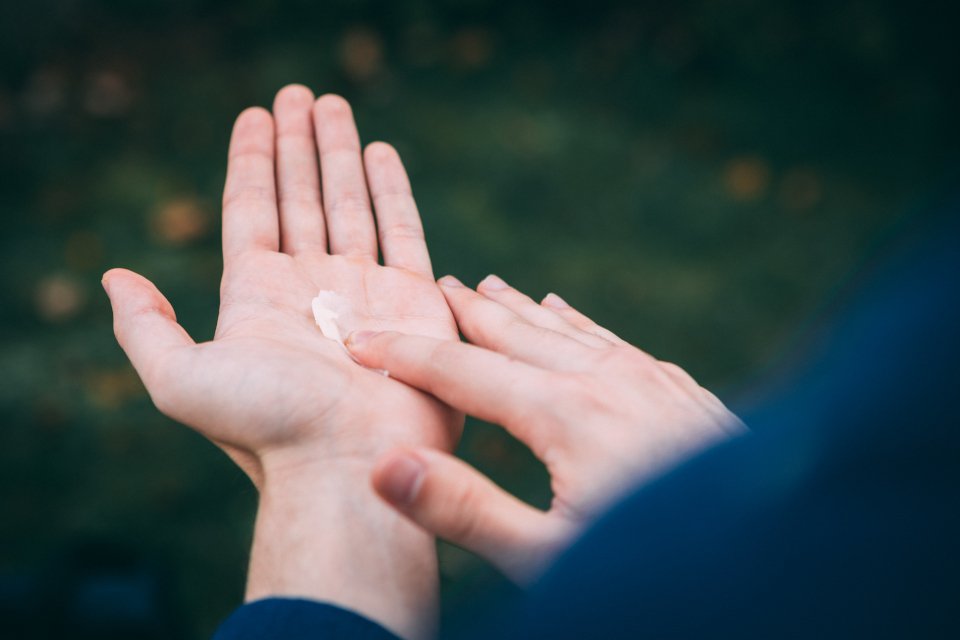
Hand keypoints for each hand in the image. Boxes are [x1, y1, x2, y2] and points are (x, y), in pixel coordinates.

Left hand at [103, 85, 459, 638]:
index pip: (252, 208)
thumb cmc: (268, 430)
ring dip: (340, 152)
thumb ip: (145, 328)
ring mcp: (364, 290)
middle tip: (299, 94)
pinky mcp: (413, 301)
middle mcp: (311, 287)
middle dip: (299, 145)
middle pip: (301, 196)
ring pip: (349, 203)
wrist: (349, 466)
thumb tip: (115, 276)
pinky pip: (402, 230)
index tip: (256, 114)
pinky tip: (380, 151)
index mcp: (257, 296)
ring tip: (333, 105)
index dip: (252, 160)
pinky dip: (392, 190)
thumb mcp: (181, 380)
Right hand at [347, 275, 744, 583]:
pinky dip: (579, 322)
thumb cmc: (655, 572)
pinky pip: (614, 341)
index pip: (463, 372)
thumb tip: (385, 465)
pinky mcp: (680, 393)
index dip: (405, 356)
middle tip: (431, 286)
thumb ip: (467, 511)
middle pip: (516, 335)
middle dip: (466, 312)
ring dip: (520, 310)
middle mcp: (605, 381)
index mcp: (564, 415)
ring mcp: (649, 382)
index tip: (359, 341)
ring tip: (491, 287)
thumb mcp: (550, 557)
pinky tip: (571, 314)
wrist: (775, 563)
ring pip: (567, 330)